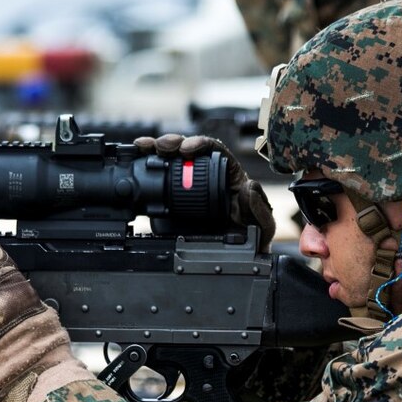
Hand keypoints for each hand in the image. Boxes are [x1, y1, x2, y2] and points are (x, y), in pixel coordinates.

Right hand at [134, 134, 275, 250]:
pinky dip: (150, 167)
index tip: (188, 148)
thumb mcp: (262, 225)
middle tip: (161, 146)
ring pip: (174, 161)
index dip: (201, 144)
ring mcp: (192, 186)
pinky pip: (164, 180)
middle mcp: (210, 176)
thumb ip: (259, 208)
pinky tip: (139, 160)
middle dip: (173, 143)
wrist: (237, 258)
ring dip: (157, 150)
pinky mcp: (178, 200)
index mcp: (231, 176)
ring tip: (144, 148)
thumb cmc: (252, 238)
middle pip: (189, 150)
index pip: (215, 151)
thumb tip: (249, 189)